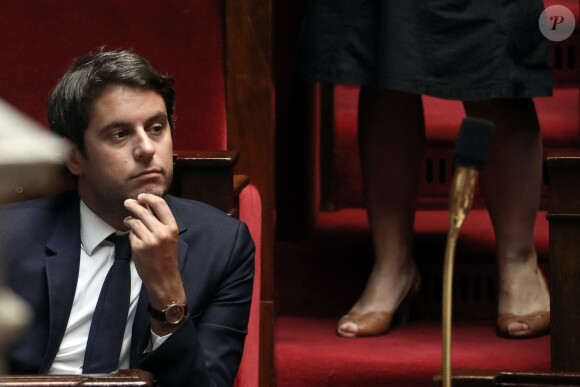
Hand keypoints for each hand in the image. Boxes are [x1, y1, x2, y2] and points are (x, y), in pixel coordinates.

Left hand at [124, 193, 186, 333]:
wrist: (164, 278)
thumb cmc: (167, 257)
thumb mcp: (169, 237)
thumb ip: (159, 221)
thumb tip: (144, 204)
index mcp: (172, 227)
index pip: (160, 204)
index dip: (148, 197)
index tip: (141, 196)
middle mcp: (161, 232)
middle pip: (143, 211)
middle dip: (133, 205)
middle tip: (127, 202)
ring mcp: (149, 240)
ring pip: (135, 222)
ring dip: (130, 220)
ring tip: (128, 221)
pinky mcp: (138, 247)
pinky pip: (131, 234)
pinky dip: (131, 235)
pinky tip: (135, 240)